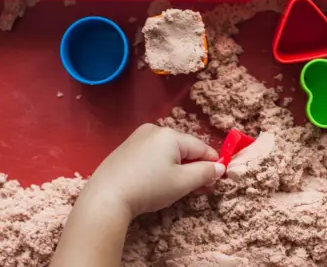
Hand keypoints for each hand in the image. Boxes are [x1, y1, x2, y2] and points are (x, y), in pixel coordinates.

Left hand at [83, 124, 224, 217]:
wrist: (106, 197)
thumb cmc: (149, 187)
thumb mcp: (183, 183)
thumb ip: (205, 173)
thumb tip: (220, 167)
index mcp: (170, 135)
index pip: (200, 147)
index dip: (212, 162)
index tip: (218, 178)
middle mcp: (154, 130)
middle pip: (183, 148)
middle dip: (193, 166)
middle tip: (198, 188)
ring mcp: (137, 138)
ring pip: (167, 151)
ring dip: (177, 167)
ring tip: (176, 187)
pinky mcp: (125, 149)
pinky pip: (152, 154)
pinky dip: (160, 166)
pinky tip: (156, 182)